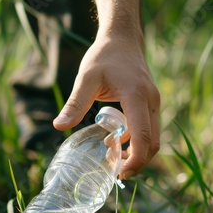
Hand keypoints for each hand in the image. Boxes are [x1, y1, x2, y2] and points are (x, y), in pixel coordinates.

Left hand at [53, 31, 159, 179]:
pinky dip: (137, 141)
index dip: (136, 160)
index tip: (121, 173)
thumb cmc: (104, 57)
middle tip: (117, 173)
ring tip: (115, 160)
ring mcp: (153, 102)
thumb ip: (75, 104)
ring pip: (154, 137)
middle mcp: (151, 101)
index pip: (144, 137)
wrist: (122, 39)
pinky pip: (149, 128)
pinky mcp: (150, 103)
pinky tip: (117, 143)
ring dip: (138, 153)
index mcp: (137, 96)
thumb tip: (58, 127)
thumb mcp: (85, 78)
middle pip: (153, 142)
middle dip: (138, 162)